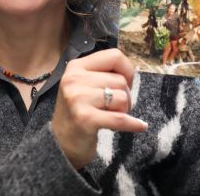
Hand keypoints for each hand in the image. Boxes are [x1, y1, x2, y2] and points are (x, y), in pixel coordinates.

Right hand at [52, 48, 147, 168]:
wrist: (60, 142)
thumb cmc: (77, 112)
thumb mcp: (83, 85)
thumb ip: (103, 74)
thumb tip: (131, 73)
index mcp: (76, 66)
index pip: (114, 56)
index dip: (127, 70)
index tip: (125, 84)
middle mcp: (74, 79)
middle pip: (121, 80)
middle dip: (125, 96)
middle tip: (113, 108)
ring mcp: (78, 98)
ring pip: (122, 98)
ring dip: (123, 111)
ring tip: (109, 116)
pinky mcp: (85, 118)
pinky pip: (120, 118)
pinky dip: (133, 124)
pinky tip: (139, 126)